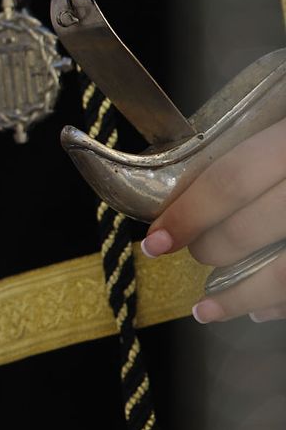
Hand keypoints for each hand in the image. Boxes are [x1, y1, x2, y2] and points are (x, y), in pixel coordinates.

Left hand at [141, 116, 285, 321]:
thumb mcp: (285, 117)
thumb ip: (263, 146)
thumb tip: (200, 187)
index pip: (232, 179)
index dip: (188, 213)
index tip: (155, 239)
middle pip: (256, 225)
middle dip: (213, 247)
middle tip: (193, 254)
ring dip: (244, 297)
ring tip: (208, 308)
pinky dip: (285, 304)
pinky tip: (265, 312)